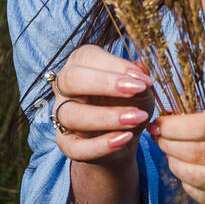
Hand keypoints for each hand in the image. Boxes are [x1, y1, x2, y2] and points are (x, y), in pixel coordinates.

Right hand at [47, 44, 155, 166]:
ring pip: (71, 114)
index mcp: (81, 64)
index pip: (88, 57)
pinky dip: (100, 145)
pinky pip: (75, 147)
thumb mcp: (140, 89)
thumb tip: (139, 72)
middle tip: (137, 90)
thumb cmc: (130, 103)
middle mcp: (66, 88)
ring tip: (138, 118)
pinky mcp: (65, 142)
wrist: (125, 137)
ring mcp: (62, 115)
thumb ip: (140, 79)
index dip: (115, 66)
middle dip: (104, 83)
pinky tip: (125, 139)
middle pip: (71, 79)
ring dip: (107, 117)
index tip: (142, 80)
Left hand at [147, 99, 204, 203]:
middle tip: (158, 138)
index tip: (158, 123)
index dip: (174, 126)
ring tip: (170, 155)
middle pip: (199, 153)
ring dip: (177, 166)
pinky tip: (185, 175)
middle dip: (170, 145)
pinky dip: (192, 188)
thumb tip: (177, 120)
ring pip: (202, 178)